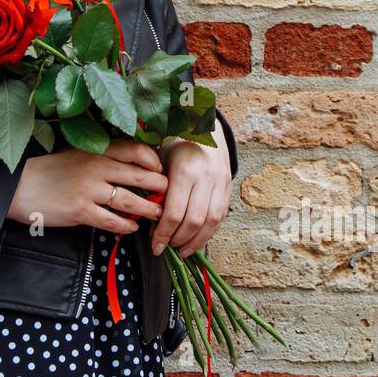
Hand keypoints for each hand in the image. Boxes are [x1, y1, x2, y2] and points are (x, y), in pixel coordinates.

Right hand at [7, 139, 168, 234]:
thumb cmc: (50, 170)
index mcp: (96, 150)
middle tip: (169, 196)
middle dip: (159, 188)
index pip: (135, 151)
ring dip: (148, 210)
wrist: (20, 185)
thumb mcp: (77, 154)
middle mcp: (96, 167)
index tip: (160, 172)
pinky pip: (112, 221)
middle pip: (139, 176)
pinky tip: (131, 228)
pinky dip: (125, 226)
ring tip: (157, 215)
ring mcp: (89, 189)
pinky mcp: (80, 210)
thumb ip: (102, 157)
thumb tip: (132, 167)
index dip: (153, 162)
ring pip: (130, 201)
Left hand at [150, 135, 231, 257]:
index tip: (155, 245)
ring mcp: (220, 182)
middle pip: (193, 220)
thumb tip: (149, 218)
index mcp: (184, 170)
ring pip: (210, 222)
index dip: (163, 233)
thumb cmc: (176, 143)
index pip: (174, 212)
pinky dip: (209, 232)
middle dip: (178, 240)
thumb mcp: (160, 158)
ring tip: (182, 250)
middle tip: (166, 248)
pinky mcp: (228, 187)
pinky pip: (221, 216)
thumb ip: (156, 186)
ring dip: (196, 241)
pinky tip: (197, 240)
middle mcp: (205, 178)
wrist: (205, 126)